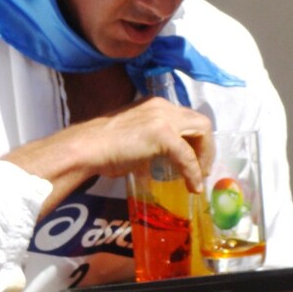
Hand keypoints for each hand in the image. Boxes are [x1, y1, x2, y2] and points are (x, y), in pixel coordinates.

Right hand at [2, 97, 213, 216]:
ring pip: (201, 132)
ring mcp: (163, 118)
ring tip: (199, 177)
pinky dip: (193, 172)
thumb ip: (152, 143)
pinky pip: (187, 156)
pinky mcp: (163, 134)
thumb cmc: (103, 147)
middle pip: (200, 121)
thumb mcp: (134, 138)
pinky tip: (191, 186)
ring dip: (204, 157)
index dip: (196, 140)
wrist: (86, 148)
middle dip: (206, 147)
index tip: (195, 159)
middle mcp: (163, 106)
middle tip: (201, 169)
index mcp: (155, 105)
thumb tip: (160, 163)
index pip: (187, 117)